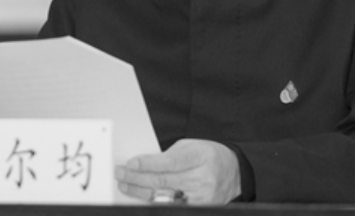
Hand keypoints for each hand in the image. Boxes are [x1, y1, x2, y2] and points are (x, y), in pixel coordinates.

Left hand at [115, 139, 240, 204]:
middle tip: (120, 173)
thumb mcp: (192, 147)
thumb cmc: (209, 156)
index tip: (130, 163)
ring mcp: (201, 197)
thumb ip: (170, 155)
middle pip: (163, 181)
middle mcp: (202, 178)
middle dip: (137, 177)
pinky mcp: (199, 207)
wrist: (234, 173)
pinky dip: (153, 202)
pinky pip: (171, 207)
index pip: (170, 162)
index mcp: (201, 156)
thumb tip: (143, 164)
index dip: (148, 164)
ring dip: (140, 192)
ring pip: (163, 197)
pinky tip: (141, 197)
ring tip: (125, 185)